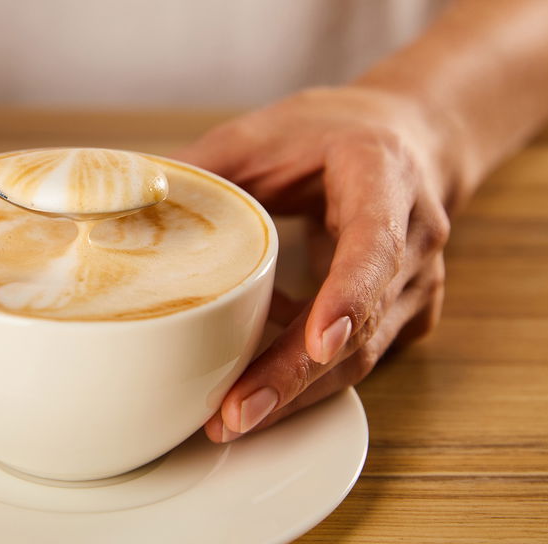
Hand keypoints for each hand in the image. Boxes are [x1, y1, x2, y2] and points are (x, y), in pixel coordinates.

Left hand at [174, 86, 457, 441]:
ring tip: (230, 417)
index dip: (349, 294)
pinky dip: (307, 378)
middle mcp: (416, 234)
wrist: (409, 139)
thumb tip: (128, 198)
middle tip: (236, 411)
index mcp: (384, 174)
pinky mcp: (407, 314)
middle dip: (297, 374)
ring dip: (297, 392)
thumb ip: (203, 166)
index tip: (319, 342)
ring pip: (363, 355)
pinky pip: (359, 358)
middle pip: (363, 321)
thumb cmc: (333, 133)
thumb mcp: (264, 131)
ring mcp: (419, 281)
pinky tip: (256, 387)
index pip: (376, 243)